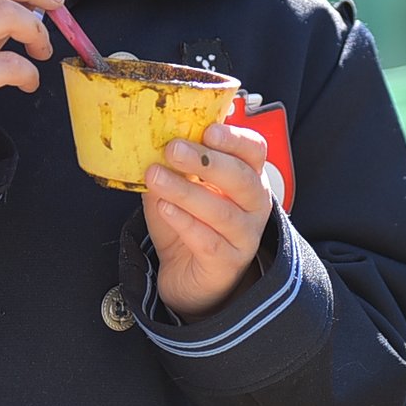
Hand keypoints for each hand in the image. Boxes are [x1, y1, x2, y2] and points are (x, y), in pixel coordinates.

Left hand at [143, 121, 275, 317]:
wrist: (187, 275)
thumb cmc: (189, 223)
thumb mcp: (180, 187)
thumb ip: (173, 165)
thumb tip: (151, 138)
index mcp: (248, 177)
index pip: (254, 150)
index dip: (234, 138)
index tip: (208, 130)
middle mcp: (254, 206)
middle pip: (242, 178)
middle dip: (206, 162)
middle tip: (173, 149)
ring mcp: (245, 237)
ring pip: (222, 212)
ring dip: (186, 192)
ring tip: (156, 177)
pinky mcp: (227, 263)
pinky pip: (208, 241)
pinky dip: (185, 223)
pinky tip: (164, 208)